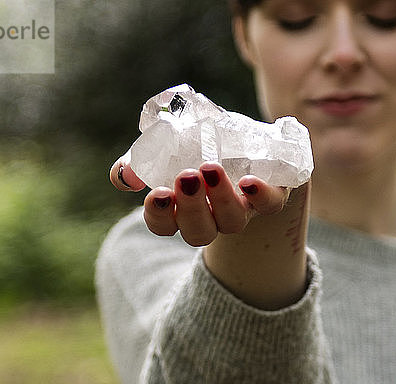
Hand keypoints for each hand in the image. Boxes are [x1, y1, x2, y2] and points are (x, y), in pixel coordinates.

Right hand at [110, 152, 290, 245]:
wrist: (246, 139)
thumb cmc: (198, 148)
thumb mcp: (163, 148)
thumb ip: (138, 162)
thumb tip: (125, 176)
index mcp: (181, 209)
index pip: (164, 226)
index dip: (160, 216)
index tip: (159, 193)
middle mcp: (212, 217)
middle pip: (199, 232)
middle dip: (191, 207)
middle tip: (186, 177)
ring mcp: (242, 209)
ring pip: (232, 222)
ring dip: (220, 199)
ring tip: (210, 169)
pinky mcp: (271, 194)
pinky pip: (270, 205)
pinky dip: (261, 196)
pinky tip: (248, 182)